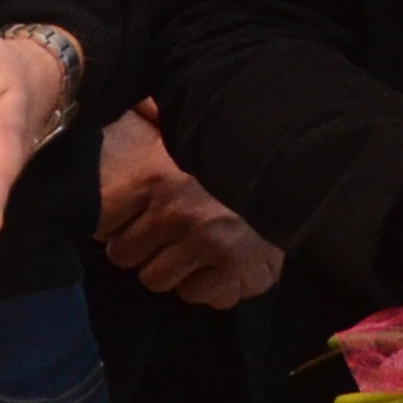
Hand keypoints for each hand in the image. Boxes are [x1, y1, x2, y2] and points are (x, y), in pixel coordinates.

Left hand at [97, 105, 280, 308]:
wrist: (300, 165)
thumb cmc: (233, 143)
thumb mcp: (187, 123)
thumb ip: (156, 116)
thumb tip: (132, 107)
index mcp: (156, 176)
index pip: (102, 220)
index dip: (112, 219)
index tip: (126, 214)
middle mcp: (177, 213)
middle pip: (124, 255)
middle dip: (139, 245)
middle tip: (161, 233)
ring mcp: (207, 245)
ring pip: (156, 279)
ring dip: (170, 267)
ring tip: (189, 247)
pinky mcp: (237, 271)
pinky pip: (196, 295)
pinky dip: (204, 284)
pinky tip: (216, 262)